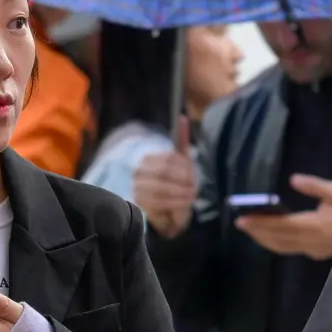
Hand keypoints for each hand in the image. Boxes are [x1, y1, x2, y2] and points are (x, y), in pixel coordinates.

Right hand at [132, 116, 195, 238]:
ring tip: (191, 196)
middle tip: (194, 187)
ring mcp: (137, 188)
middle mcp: (139, 172)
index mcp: (148, 159)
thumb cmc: (177, 186)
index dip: (184, 167)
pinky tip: (185, 201)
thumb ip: (182, 140)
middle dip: (183, 180)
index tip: (193, 174)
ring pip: (161, 187)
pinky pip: (159, 201)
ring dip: (180, 192)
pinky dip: (176, 202)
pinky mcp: (140, 204)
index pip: (168, 159)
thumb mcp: (182, 163)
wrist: (171, 214)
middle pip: (165, 172)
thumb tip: (183, 117)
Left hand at [235, 175, 331, 260]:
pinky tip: (271, 237)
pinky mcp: (317, 253)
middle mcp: (309, 241)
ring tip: (251, 230)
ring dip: (264, 240)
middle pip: (276, 239)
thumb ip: (315, 186)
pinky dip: (276, 243)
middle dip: (257, 232)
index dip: (259, 223)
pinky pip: (290, 249)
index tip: (242, 219)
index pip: (279, 225)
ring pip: (281, 247)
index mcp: (313, 224)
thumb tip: (293, 179)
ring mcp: (312, 249)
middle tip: (240, 223)